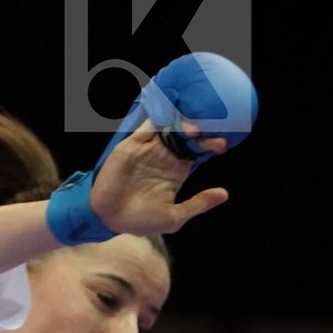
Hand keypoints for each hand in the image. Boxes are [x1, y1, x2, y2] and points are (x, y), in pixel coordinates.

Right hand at [89, 118, 229, 236]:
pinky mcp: (132, 145)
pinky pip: (147, 127)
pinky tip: (172, 111)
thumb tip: (224, 194)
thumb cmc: (140, 221)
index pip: (198, 151)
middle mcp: (164, 157)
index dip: (210, 145)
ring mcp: (148, 149)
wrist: (107, 218)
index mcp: (176, 172)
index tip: (221, 145)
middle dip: (201, 133)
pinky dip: (159, 117)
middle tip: (210, 134)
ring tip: (193, 129)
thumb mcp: (174, 218)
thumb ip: (198, 204)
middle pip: (187, 137)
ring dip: (183, 124)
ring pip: (170, 129)